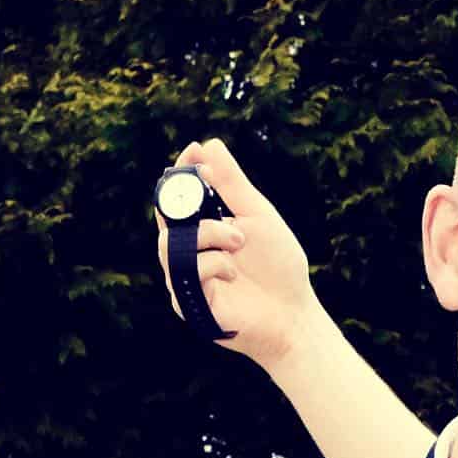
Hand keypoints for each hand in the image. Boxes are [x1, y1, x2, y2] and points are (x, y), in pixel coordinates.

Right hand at [160, 137, 324, 368]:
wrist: (293, 312)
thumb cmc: (277, 266)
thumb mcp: (257, 216)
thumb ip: (232, 184)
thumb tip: (209, 145)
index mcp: (202, 230)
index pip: (177, 198)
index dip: (181, 173)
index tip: (193, 150)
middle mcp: (189, 252)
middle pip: (165, 218)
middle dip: (191, 202)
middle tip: (219, 200)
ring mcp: (186, 278)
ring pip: (170, 245)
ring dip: (209, 235)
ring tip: (239, 241)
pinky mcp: (188, 303)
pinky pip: (187, 273)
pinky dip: (214, 264)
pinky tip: (234, 273)